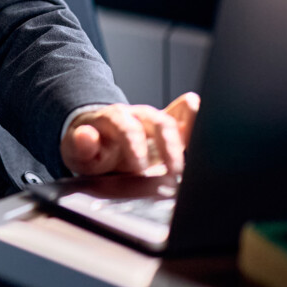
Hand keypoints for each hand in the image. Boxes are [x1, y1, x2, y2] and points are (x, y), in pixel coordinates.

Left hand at [61, 92, 199, 176]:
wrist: (96, 142)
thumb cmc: (89, 148)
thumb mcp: (76, 151)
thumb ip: (81, 146)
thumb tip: (85, 136)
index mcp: (113, 118)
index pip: (126, 127)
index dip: (133, 145)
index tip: (139, 167)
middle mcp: (137, 115)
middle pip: (157, 121)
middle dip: (168, 145)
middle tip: (174, 171)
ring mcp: (154, 122)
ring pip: (174, 122)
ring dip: (188, 138)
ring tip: (198, 156)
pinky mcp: (167, 132)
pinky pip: (185, 121)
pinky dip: (196, 120)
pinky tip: (210, 120)